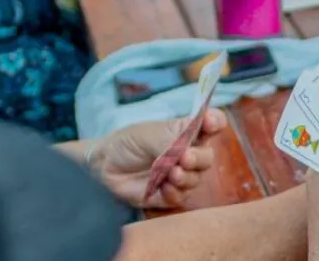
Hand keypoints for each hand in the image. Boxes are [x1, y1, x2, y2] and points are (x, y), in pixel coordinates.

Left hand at [89, 110, 227, 208]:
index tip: (210, 122)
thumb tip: (186, 148)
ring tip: (171, 174)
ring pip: (195, 179)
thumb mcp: (149, 133)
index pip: (210, 124)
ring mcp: (179, 176)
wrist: (103, 166)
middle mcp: (187, 154)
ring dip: (186, 177)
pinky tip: (163, 187)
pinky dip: (174, 192)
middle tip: (185, 158)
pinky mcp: (168, 195)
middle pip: (206, 157)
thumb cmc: (128, 142)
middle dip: (198, 158)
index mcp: (186, 133)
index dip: (214, 122)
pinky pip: (180, 197)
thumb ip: (170, 139)